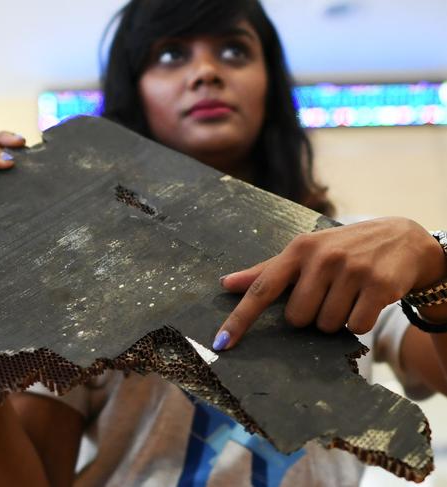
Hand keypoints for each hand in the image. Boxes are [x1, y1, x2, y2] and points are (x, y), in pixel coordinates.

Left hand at [212, 217, 446, 350]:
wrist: (401, 239)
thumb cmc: (341, 249)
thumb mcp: (304, 252)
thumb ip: (264, 271)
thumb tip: (225, 284)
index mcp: (298, 249)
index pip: (261, 289)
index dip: (240, 318)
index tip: (221, 343)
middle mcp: (322, 257)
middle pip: (297, 318)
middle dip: (310, 315)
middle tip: (327, 294)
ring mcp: (352, 270)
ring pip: (326, 325)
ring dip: (335, 319)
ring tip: (348, 294)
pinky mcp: (379, 285)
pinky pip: (355, 327)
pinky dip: (359, 322)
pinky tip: (366, 300)